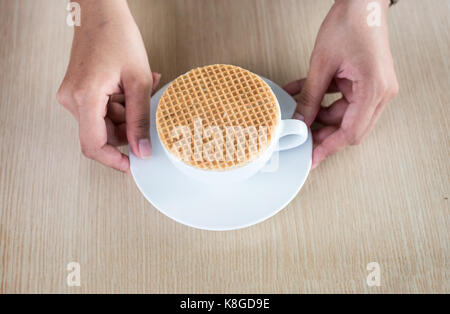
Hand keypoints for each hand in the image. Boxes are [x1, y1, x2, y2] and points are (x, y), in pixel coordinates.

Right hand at [57, 0, 159, 171]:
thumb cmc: (116, 36)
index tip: (132, 165)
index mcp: (85, 97)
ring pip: (104, 122)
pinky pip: (101, 110)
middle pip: (102, 134)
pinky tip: (130, 88)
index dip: (114, 160)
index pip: (94, 145)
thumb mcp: (139, 81)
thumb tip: (142, 149)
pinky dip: (120, 104)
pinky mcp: (78, 91)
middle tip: (146, 112)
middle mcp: (72, 99)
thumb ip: (140, 119)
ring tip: (140, 91)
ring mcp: (73, 95)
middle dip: (128, 128)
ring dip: (127, 113)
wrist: (100, 13)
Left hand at [284, 0, 397, 168]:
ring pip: (344, 115)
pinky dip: (323, 99)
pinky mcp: (366, 81)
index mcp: (374, 90)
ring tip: (297, 112)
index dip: (329, 148)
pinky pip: (343, 99)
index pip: (351, 133)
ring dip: (319, 115)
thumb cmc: (350, 24)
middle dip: (323, 132)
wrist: (362, 2)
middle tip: (301, 138)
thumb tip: (300, 121)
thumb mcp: (321, 65)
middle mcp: (380, 93)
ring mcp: (375, 88)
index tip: (312, 158)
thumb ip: (310, 97)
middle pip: (350, 127)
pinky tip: (302, 95)